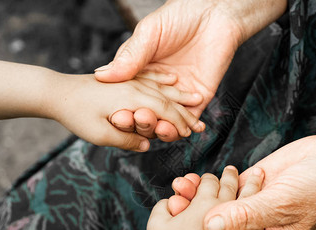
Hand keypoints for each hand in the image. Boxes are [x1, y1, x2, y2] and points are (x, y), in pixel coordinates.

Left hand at [50, 72, 203, 150]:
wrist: (58, 92)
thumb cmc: (77, 115)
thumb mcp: (99, 134)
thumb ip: (126, 140)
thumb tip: (145, 145)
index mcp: (133, 100)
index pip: (165, 111)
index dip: (181, 123)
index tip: (193, 133)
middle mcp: (135, 87)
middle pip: (168, 99)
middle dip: (186, 112)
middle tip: (201, 124)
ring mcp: (130, 80)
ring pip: (162, 87)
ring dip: (180, 94)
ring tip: (196, 98)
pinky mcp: (124, 79)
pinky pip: (150, 76)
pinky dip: (164, 80)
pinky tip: (172, 79)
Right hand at [95, 0, 286, 141]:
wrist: (214, 13)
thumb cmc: (178, 16)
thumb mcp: (148, 34)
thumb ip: (129, 57)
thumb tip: (102, 75)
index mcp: (140, 73)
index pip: (127, 98)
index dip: (120, 109)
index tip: (115, 116)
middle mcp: (157, 88)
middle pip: (145, 113)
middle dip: (139, 122)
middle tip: (136, 120)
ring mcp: (178, 95)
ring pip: (166, 121)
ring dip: (159, 129)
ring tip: (157, 126)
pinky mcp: (199, 99)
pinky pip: (189, 120)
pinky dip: (181, 129)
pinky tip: (175, 130)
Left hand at [171, 135, 315, 229]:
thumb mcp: (280, 205)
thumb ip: (245, 216)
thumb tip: (210, 228)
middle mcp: (257, 227)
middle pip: (221, 226)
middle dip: (195, 215)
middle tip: (172, 205)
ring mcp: (253, 204)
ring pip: (220, 204)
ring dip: (200, 196)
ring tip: (179, 187)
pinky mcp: (252, 185)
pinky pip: (227, 187)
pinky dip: (210, 183)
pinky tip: (193, 178)